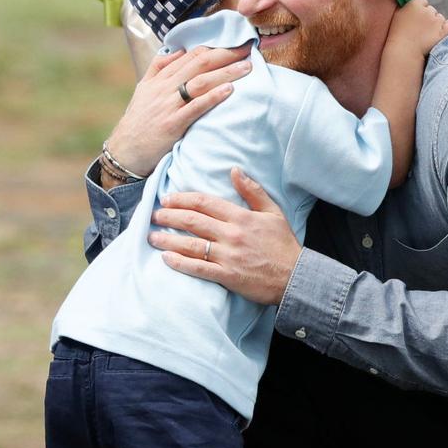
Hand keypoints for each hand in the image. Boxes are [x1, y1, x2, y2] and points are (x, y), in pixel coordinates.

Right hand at [104, 46, 252, 182]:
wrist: (126, 150)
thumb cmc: (138, 121)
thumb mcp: (144, 88)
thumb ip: (159, 67)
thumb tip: (178, 50)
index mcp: (160, 78)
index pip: (191, 56)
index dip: (214, 47)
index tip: (234, 43)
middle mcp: (165, 87)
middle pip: (199, 64)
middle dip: (225, 54)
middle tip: (247, 49)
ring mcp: (169, 105)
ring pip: (200, 82)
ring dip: (226, 73)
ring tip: (247, 68)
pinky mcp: (174, 124)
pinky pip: (196, 107)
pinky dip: (213, 96)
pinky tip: (230, 89)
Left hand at [148, 168, 301, 305]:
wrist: (296, 277)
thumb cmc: (284, 245)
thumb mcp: (273, 212)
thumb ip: (253, 191)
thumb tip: (234, 170)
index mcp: (241, 217)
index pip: (205, 203)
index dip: (182, 199)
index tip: (167, 199)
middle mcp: (232, 235)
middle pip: (192, 221)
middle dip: (169, 216)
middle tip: (154, 215)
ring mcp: (228, 256)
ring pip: (191, 244)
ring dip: (168, 239)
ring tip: (151, 237)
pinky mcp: (228, 276)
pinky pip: (199, 268)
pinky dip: (180, 263)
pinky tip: (166, 259)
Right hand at [387, 0, 447, 57]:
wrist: (404, 53)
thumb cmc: (397, 36)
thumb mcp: (397, 15)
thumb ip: (406, 5)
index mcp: (415, 4)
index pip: (422, 2)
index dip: (420, 11)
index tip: (416, 20)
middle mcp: (427, 10)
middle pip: (432, 10)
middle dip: (428, 18)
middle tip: (420, 30)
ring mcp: (436, 21)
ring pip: (440, 18)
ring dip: (436, 25)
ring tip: (426, 36)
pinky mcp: (443, 32)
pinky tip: (441, 33)